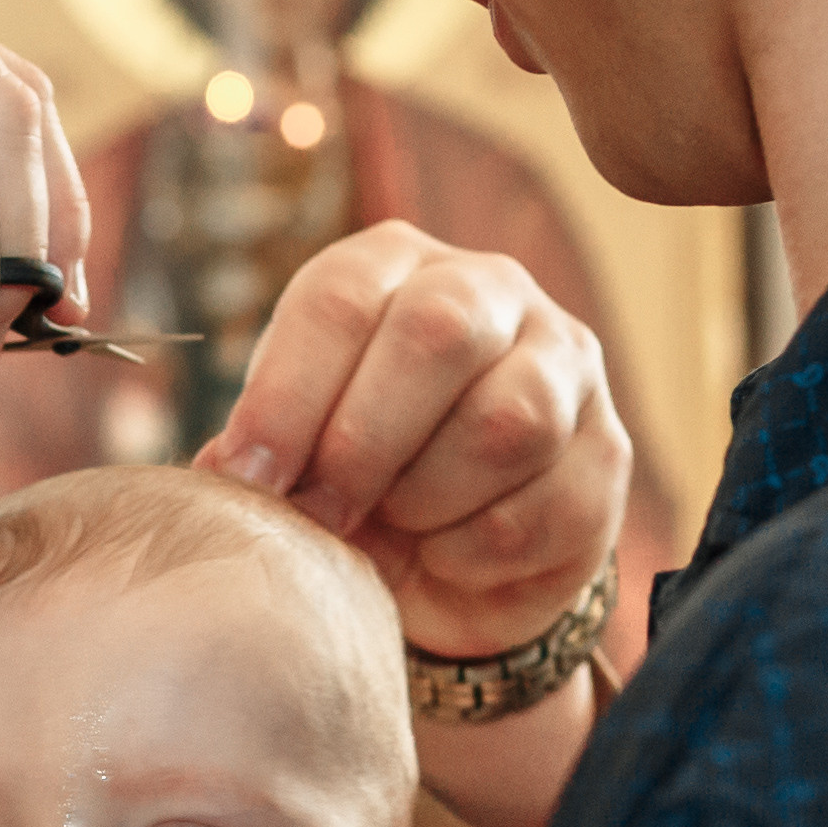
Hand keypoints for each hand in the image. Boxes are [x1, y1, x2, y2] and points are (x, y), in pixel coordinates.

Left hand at [199, 219, 630, 662]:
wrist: (448, 560)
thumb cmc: (352, 480)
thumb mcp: (290, 452)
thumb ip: (257, 452)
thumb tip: (223, 477)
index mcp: (394, 266)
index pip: (342, 298)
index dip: (287, 395)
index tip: (248, 479)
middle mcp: (491, 291)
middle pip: (438, 333)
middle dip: (363, 442)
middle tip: (323, 515)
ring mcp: (564, 365)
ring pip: (506, 422)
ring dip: (427, 498)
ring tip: (394, 527)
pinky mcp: (604, 452)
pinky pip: (541, 508)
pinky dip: (472, 552)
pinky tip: (443, 557)